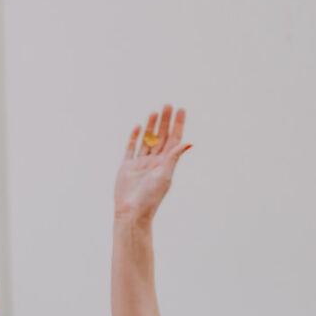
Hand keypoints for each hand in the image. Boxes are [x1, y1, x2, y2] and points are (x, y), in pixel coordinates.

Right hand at [113, 104, 189, 222]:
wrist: (131, 211)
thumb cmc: (150, 197)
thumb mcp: (165, 175)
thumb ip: (173, 157)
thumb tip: (188, 142)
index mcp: (166, 163)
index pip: (174, 139)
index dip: (178, 124)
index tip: (181, 110)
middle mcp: (154, 161)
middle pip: (161, 136)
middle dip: (165, 121)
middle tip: (168, 104)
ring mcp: (140, 163)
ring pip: (147, 140)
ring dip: (151, 126)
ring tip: (155, 112)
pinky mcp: (127, 167)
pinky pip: (131, 148)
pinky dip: (134, 137)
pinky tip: (138, 127)